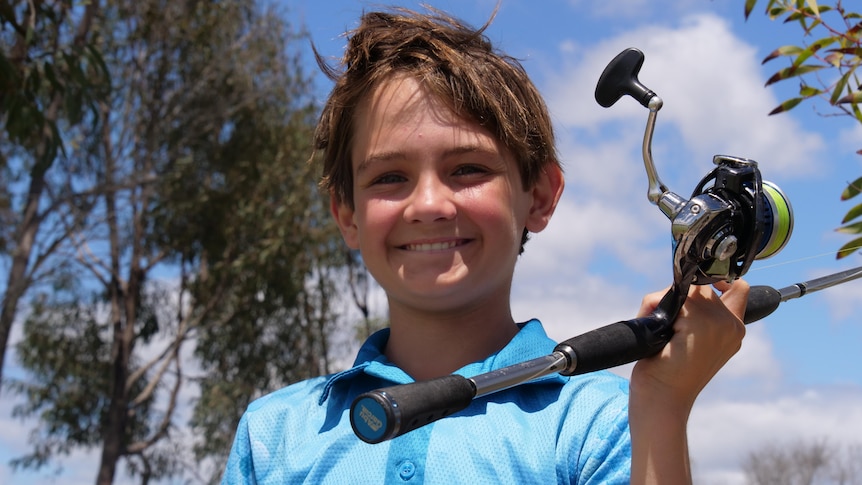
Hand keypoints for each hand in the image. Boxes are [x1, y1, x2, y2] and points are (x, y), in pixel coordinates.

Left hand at [630, 279, 748, 413]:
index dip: (716, 283)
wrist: (662, 400)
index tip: (693, 297)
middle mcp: (732, 324)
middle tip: (665, 330)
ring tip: (658, 336)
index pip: (737, 288)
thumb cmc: (669, 372)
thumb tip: (677, 288)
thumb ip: (697, 313)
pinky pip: (667, 299)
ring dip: (661, 306)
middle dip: (676, 299)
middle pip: (700, 287)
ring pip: (684, 290)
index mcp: (734, 330)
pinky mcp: (699, 324)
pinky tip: (656, 339)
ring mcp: (717, 323)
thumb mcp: (690, 339)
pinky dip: (651, 312)